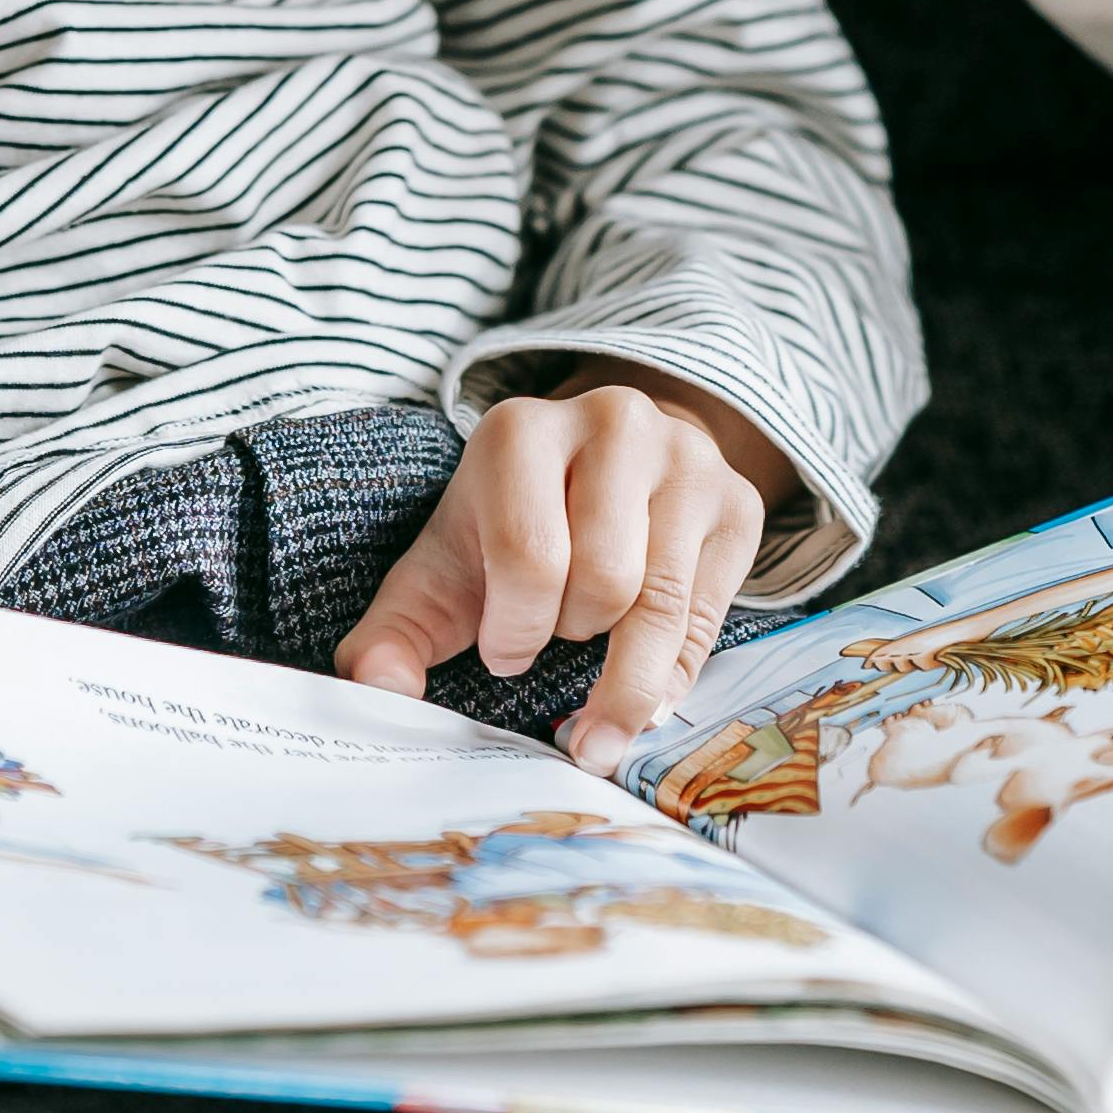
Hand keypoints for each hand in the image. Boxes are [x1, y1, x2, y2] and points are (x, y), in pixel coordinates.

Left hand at [335, 369, 784, 771]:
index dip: (515, 630)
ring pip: (663, 602)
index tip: (505, 652)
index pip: (529, 554)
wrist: (606, 469)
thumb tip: (373, 691)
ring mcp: (687, 457)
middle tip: (557, 634)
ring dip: (624, 667)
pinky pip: (710, 617)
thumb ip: (394, 634)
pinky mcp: (739, 500)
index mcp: (522, 431)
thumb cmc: (512, 533)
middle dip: (571, 634)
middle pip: (603, 579)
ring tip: (599, 677)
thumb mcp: (444, 573)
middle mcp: (613, 422)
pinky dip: (674, 675)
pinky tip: (648, 684)